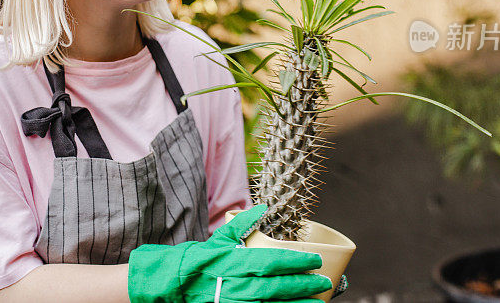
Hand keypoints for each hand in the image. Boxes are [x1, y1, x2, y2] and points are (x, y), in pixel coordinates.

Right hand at [128, 204, 332, 301]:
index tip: (315, 260)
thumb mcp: (218, 238)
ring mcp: (234, 301)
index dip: (296, 262)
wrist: (174, 284)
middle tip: (324, 282)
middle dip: (303, 285)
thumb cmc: (200, 260)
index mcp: (234, 261)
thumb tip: (262, 206)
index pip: (271, 262)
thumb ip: (241, 223)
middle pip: (276, 287)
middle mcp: (236, 284)